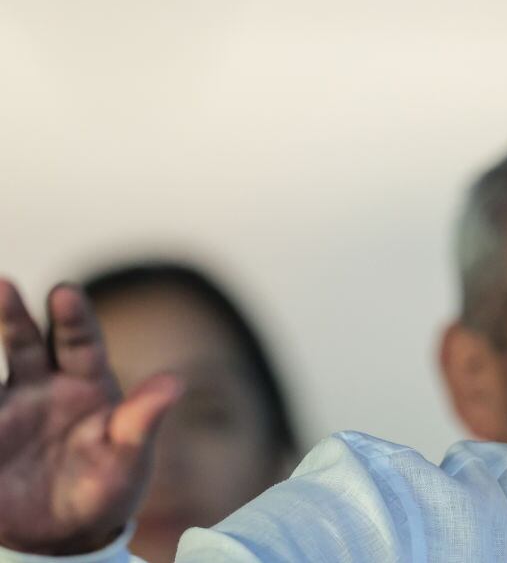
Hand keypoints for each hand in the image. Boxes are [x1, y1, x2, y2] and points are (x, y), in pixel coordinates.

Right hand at [0, 280, 181, 554]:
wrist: (67, 534)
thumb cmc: (108, 488)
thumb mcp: (129, 459)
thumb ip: (144, 420)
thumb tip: (177, 382)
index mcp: (87, 383)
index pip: (81, 341)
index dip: (74, 316)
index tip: (65, 292)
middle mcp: (44, 385)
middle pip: (28, 341)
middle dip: (14, 313)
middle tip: (5, 285)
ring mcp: (8, 406)